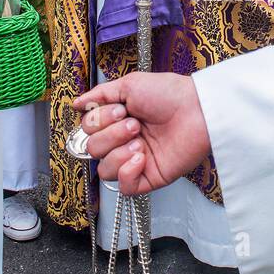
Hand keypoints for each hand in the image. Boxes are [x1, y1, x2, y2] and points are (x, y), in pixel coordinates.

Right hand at [73, 73, 209, 195]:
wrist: (197, 109)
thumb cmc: (169, 94)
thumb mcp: (129, 85)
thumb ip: (100, 95)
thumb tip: (77, 103)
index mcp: (116, 121)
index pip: (87, 130)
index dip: (98, 122)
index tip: (121, 110)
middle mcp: (123, 141)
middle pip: (92, 149)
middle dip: (111, 135)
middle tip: (136, 124)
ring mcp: (135, 160)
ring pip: (104, 170)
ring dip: (119, 153)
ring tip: (141, 141)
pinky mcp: (149, 177)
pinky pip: (124, 187)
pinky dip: (127, 172)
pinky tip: (141, 157)